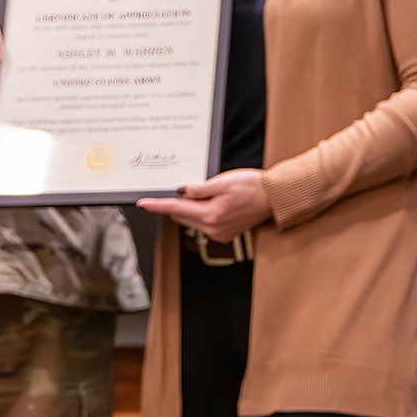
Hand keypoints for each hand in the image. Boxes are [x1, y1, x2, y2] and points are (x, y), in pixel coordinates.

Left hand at [137, 169, 271, 241]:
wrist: (273, 197)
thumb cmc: (253, 186)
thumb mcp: (223, 181)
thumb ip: (199, 188)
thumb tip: (181, 191)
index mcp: (211, 215)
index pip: (176, 209)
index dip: (157, 205)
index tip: (143, 203)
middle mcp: (213, 228)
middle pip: (182, 216)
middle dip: (177, 203)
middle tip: (183, 188)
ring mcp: (219, 234)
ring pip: (192, 220)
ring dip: (190, 208)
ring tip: (205, 193)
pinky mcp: (224, 234)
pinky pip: (203, 224)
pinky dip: (201, 213)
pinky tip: (212, 202)